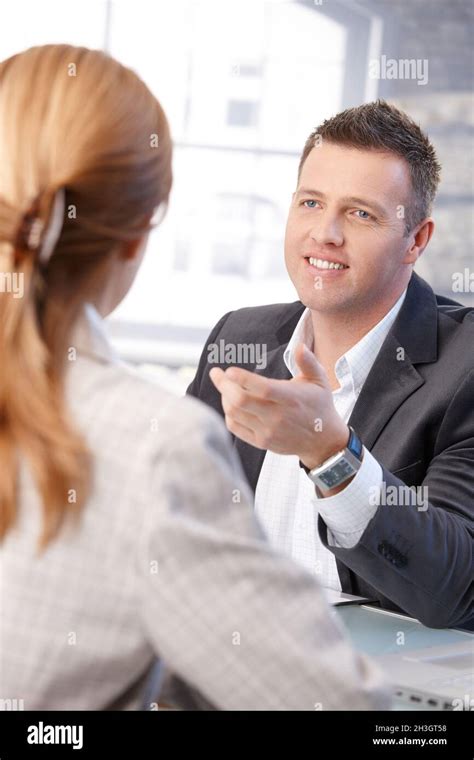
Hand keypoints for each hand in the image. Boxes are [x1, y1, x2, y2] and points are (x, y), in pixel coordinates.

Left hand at [209, 343, 348, 469]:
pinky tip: (230, 403)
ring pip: (234, 413)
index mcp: (291, 398)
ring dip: (224, 397)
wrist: (323, 441)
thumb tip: (299, 346)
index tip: (229, 370)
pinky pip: (235, 427)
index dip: (242, 378)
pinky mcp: (261, 442)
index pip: (261, 388)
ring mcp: (268, 431)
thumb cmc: (319, 405)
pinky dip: (228, 414)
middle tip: (216, 374)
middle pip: (240, 401)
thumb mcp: (319, 380)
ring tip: (224, 386)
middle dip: (223, 385)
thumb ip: (308, 361)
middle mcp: (278, 417)